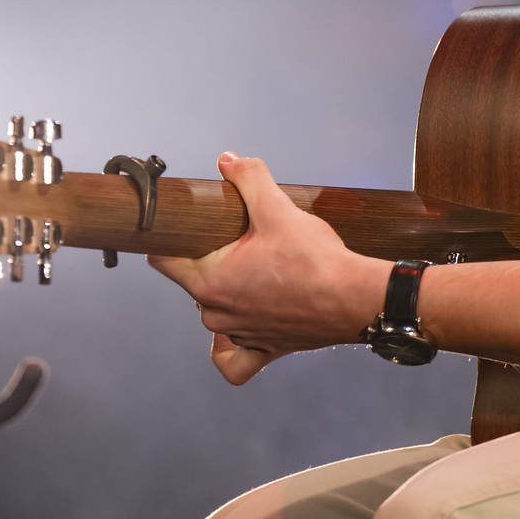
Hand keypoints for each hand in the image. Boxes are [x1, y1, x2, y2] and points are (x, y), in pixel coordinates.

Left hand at [149, 152, 390, 385]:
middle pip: (192, 281)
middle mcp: (216, 315)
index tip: (187, 224)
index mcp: (209, 281)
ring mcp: (239, 335)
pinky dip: (230, 346)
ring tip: (254, 269)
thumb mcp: (277, 208)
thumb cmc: (314, 258)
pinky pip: (234, 358)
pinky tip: (238, 328)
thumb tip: (227, 160)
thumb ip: (248, 178)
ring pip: (214, 313)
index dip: (172, 237)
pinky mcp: (264, 351)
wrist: (355, 299)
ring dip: (226, 292)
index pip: (163, 259)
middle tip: (238, 239)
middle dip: (208, 259)